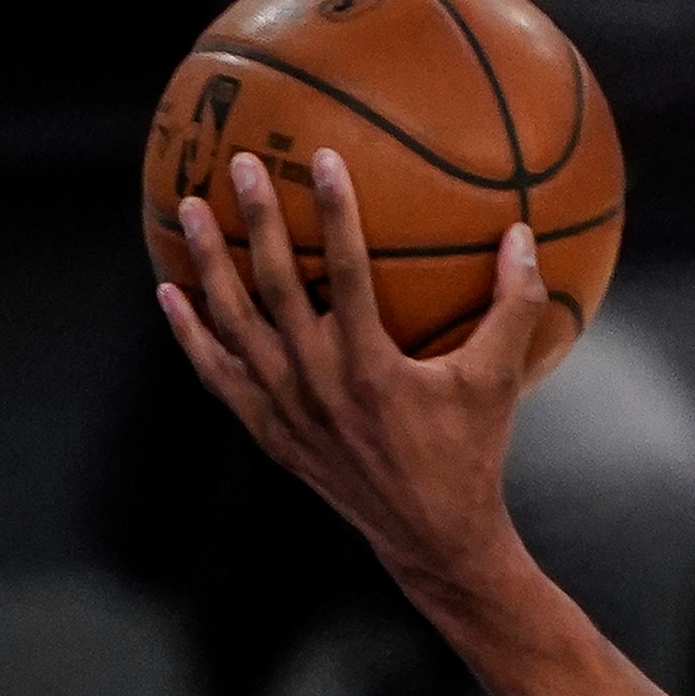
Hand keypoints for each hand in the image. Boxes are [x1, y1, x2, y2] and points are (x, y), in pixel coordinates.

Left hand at [157, 150, 544, 590]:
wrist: (431, 537)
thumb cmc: (469, 453)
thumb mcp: (498, 382)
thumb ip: (514, 307)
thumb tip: (524, 236)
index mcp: (371, 368)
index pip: (346, 273)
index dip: (333, 213)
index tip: (322, 158)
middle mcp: (319, 385)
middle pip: (275, 289)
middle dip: (256, 221)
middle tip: (242, 164)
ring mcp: (287, 411)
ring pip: (234, 327)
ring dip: (209, 266)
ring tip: (190, 211)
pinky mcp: (270, 432)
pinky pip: (218, 376)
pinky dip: (192, 335)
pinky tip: (170, 294)